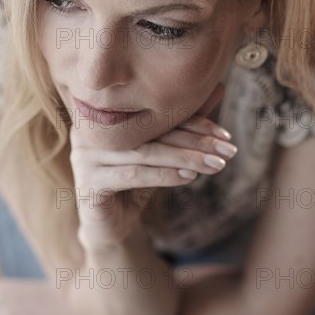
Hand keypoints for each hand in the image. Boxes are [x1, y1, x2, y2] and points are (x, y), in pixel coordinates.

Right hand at [68, 82, 237, 249]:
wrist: (108, 226)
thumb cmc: (133, 184)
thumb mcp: (160, 154)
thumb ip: (182, 124)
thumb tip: (217, 88)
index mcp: (108, 116)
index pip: (155, 114)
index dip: (193, 122)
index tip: (224, 135)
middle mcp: (92, 131)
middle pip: (151, 132)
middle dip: (195, 141)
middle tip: (228, 151)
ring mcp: (86, 156)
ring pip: (145, 153)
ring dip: (185, 158)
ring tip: (215, 165)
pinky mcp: (89, 182)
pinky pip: (133, 174)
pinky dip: (164, 175)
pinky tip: (189, 177)